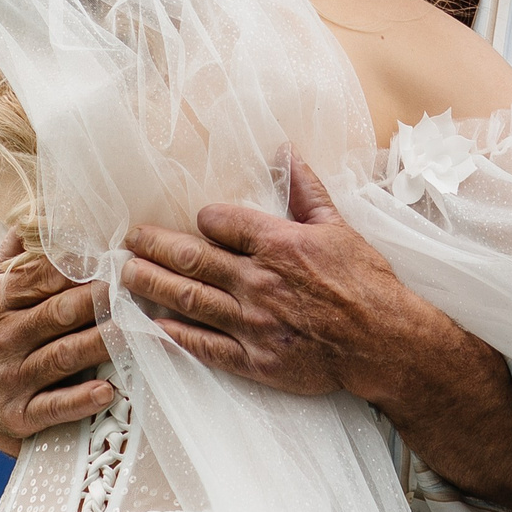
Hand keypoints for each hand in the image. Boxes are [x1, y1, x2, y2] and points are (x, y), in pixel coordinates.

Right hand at [0, 235, 115, 454]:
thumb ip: (14, 254)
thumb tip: (41, 209)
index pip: (39, 278)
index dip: (78, 267)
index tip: (113, 255)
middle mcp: (1, 337)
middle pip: (57, 313)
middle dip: (97, 299)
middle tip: (134, 287)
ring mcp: (9, 378)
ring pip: (62, 355)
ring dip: (100, 342)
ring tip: (135, 330)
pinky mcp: (17, 415)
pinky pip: (52, 407)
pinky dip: (80, 401)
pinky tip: (108, 390)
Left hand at [122, 154, 511, 507]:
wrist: (386, 341)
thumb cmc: (368, 283)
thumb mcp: (340, 228)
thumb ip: (308, 191)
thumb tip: (289, 152)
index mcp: (279, 244)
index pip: (223, 222)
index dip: (204, 219)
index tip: (194, 220)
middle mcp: (259, 281)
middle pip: (193, 259)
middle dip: (154, 246)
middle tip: (128, 239)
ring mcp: (253, 322)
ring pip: (189, 299)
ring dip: (152, 284)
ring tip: (126, 274)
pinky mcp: (255, 359)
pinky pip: (205, 346)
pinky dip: (175, 335)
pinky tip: (151, 324)